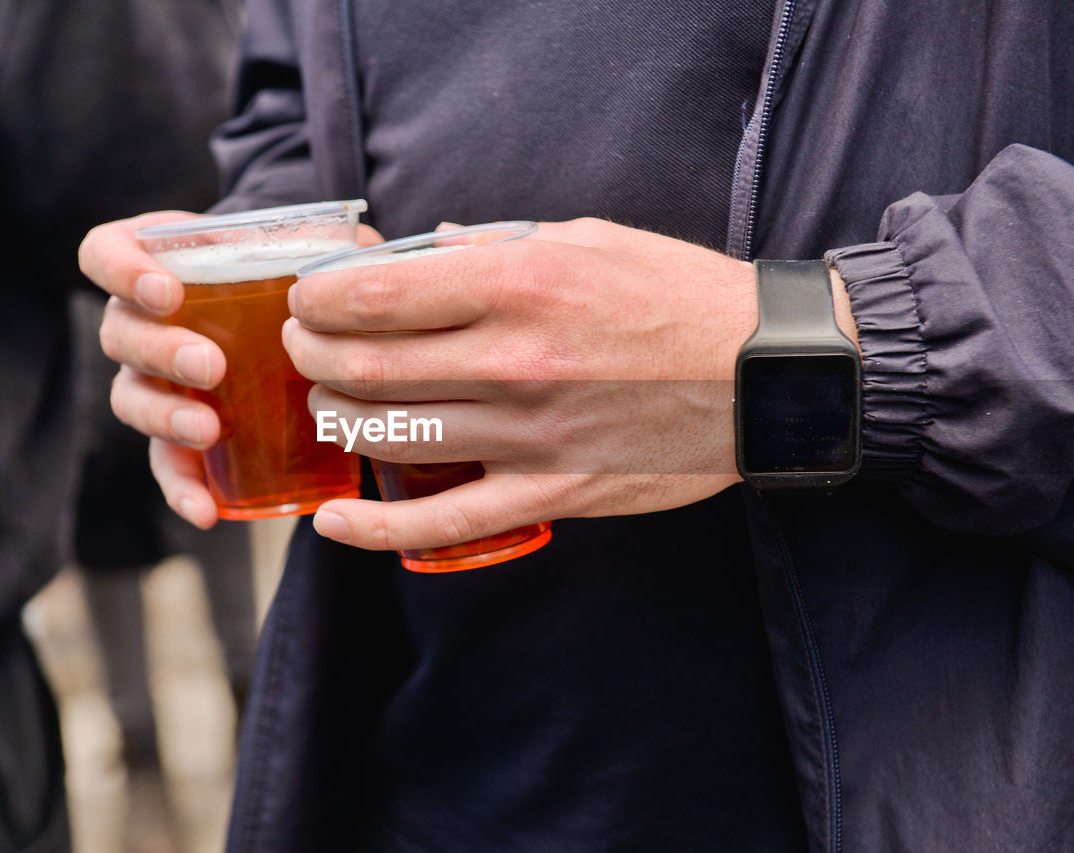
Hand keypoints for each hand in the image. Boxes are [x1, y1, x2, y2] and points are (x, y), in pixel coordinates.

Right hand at [77, 211, 385, 528]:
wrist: (301, 330)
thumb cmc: (294, 275)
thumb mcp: (313, 252)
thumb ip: (332, 246)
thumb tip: (367, 251)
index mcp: (159, 261)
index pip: (106, 254)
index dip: (122, 270)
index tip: (165, 291)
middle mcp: (141, 320)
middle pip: (120, 333)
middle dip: (160, 351)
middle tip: (210, 366)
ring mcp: (152, 380)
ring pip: (131, 398)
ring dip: (165, 417)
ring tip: (210, 430)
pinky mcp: (175, 432)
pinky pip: (165, 463)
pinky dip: (181, 488)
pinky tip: (206, 511)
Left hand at [284, 217, 760, 551]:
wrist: (771, 377)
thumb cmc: (681, 296)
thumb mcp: (591, 239)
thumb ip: (500, 246)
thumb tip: (432, 249)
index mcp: (523, 284)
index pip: (380, 295)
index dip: (321, 298)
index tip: (308, 297)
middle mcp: (517, 361)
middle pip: (368, 366)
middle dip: (312, 354)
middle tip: (303, 344)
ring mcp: (532, 437)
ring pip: (391, 436)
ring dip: (335, 418)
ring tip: (327, 401)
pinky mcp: (553, 494)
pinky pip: (446, 524)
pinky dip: (377, 529)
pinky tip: (333, 521)